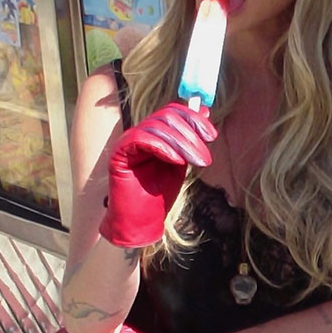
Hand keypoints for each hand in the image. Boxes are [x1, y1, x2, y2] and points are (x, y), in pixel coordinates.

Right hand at [99, 102, 216, 247]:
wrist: (142, 221)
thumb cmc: (160, 195)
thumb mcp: (182, 163)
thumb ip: (190, 139)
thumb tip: (204, 110)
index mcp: (154, 134)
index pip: (172, 112)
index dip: (193, 119)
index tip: (211, 135)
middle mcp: (140, 133)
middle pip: (166, 117)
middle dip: (191, 134)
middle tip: (204, 156)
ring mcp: (128, 142)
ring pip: (157, 127)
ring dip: (182, 143)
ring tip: (196, 162)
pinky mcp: (119, 153)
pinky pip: (141, 138)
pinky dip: (162, 147)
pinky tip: (177, 160)